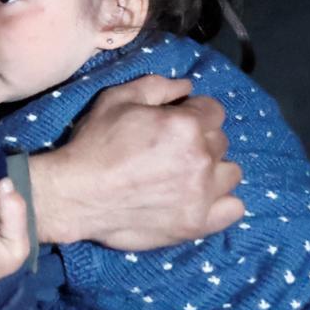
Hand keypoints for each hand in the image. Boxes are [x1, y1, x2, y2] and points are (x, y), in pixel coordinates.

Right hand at [30, 75, 243, 248]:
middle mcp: (201, 159)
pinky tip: (197, 197)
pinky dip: (220, 201)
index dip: (193, 111)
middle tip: (170, 148)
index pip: (213, 110)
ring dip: (212, 170)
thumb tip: (187, 86)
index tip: (175, 120)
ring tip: (185, 174)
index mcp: (185, 125)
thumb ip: (155, 86)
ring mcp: (203, 194)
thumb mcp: (115, 100)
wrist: (76, 194)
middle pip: (220, 141)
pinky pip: (234, 209)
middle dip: (200, 139)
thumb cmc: (93, 144)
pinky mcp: (198, 223)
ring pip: (230, 173)